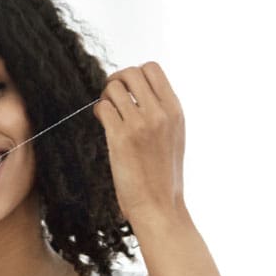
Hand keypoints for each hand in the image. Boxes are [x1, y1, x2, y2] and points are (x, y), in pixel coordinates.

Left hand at [93, 61, 185, 226]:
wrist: (159, 206)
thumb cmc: (164, 176)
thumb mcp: (174, 137)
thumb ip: (161, 112)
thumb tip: (137, 91)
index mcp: (175, 111)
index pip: (152, 68)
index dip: (136, 74)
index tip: (131, 91)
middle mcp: (159, 113)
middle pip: (131, 72)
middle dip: (118, 81)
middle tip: (114, 99)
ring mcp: (140, 124)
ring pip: (113, 87)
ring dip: (106, 97)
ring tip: (109, 114)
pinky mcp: (121, 138)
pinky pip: (102, 108)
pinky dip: (99, 113)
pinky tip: (105, 126)